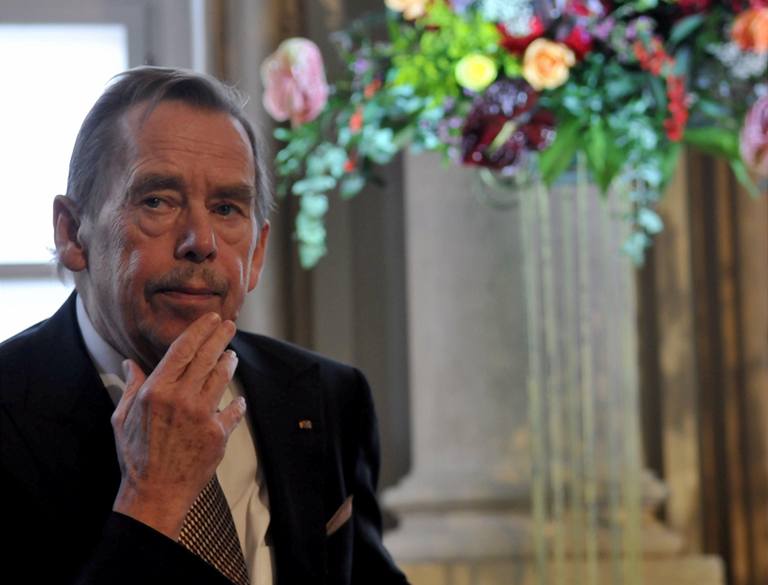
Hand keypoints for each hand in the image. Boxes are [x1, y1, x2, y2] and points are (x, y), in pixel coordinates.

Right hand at [110, 312, 245, 538]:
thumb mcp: (122, 418)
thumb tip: (130, 362)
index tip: (211, 318)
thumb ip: (131, 386)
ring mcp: (202, 416)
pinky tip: (238, 400)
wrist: (153, 493)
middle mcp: (181, 398)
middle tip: (230, 325)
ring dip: (229, 363)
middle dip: (221, 336)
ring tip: (232, 355)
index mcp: (156, 390)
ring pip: (222, 378)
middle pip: (207, 357)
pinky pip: (233, 410)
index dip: (200, 330)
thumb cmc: (135, 456)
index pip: (183, 349)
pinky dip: (237, 403)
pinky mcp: (218, 434)